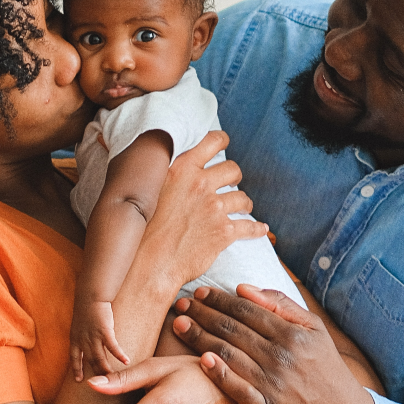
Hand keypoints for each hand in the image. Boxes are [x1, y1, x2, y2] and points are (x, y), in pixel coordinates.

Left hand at [70, 299, 129, 381]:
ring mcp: (93, 337)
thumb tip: (86, 338)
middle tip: (104, 383)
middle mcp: (83, 341)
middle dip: (96, 374)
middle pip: (90, 362)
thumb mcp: (79, 322)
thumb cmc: (86, 305)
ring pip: (100, 359)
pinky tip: (126, 362)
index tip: (79, 380)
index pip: (74, 358)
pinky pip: (112, 347)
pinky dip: (119, 355)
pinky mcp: (104, 332)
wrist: (90, 295)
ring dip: (107, 370)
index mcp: (75, 338)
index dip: (76, 369)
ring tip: (115, 378)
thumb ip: (82, 332)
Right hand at [141, 131, 268, 291]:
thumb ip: (166, 175)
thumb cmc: (143, 230)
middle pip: (232, 169)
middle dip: (233, 176)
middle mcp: (200, 184)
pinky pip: (249, 226)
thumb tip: (173, 168)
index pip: (211, 142)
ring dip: (244, 203)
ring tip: (242, 207)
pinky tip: (261, 229)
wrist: (148, 263)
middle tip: (230, 182)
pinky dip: (257, 229)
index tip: (224, 142)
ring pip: (242, 198)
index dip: (221, 140)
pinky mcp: (224, 231)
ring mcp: (214, 208)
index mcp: (181, 169)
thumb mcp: (149, 191)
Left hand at [173, 285, 375, 403]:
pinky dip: (218, 374)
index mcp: (290, 334)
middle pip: (232, 329)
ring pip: (228, 354)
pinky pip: (236, 390)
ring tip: (179, 324)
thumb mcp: (313, 328)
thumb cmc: (322, 364)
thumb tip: (243, 288)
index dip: (220, 300)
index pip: (246, 310)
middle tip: (180, 304)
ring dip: (200, 338)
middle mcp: (280, 357)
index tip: (200, 292)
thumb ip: (281, 305)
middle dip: (202, 314)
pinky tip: (200, 359)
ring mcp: (271, 385)